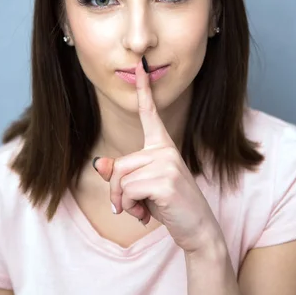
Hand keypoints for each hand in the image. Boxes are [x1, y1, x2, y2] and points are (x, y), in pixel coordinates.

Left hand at [93, 58, 222, 253]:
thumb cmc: (167, 206)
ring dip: (124, 202)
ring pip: (121, 180)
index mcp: (162, 146)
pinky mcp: (165, 179)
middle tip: (132, 206)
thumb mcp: (141, 187)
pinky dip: (131, 207)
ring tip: (143, 209)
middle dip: (117, 192)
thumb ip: (120, 175)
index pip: (150, 113)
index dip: (144, 89)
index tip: (140, 65)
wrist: (197, 229)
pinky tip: (148, 214)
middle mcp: (165, 149)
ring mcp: (167, 162)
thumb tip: (99, 164)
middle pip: (119, 165)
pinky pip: (128, 191)